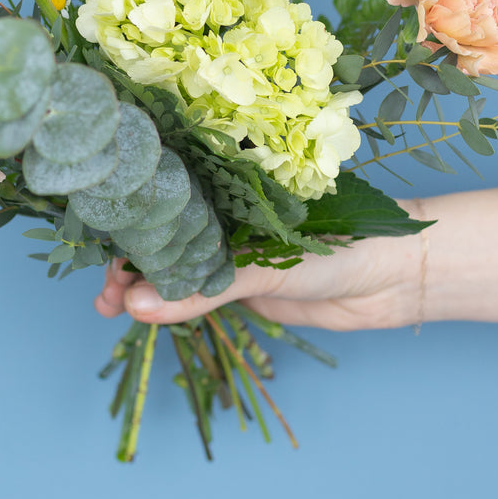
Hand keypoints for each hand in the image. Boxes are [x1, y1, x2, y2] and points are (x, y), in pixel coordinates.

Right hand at [93, 221, 424, 331]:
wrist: (397, 279)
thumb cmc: (343, 244)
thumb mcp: (266, 263)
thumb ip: (201, 287)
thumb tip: (139, 304)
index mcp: (233, 185)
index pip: (169, 196)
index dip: (132, 219)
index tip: (100, 245)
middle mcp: (228, 214)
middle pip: (164, 234)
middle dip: (130, 261)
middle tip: (105, 295)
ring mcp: (235, 251)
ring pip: (175, 265)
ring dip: (144, 286)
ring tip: (112, 309)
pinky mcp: (246, 285)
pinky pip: (197, 292)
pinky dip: (168, 304)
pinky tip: (143, 314)